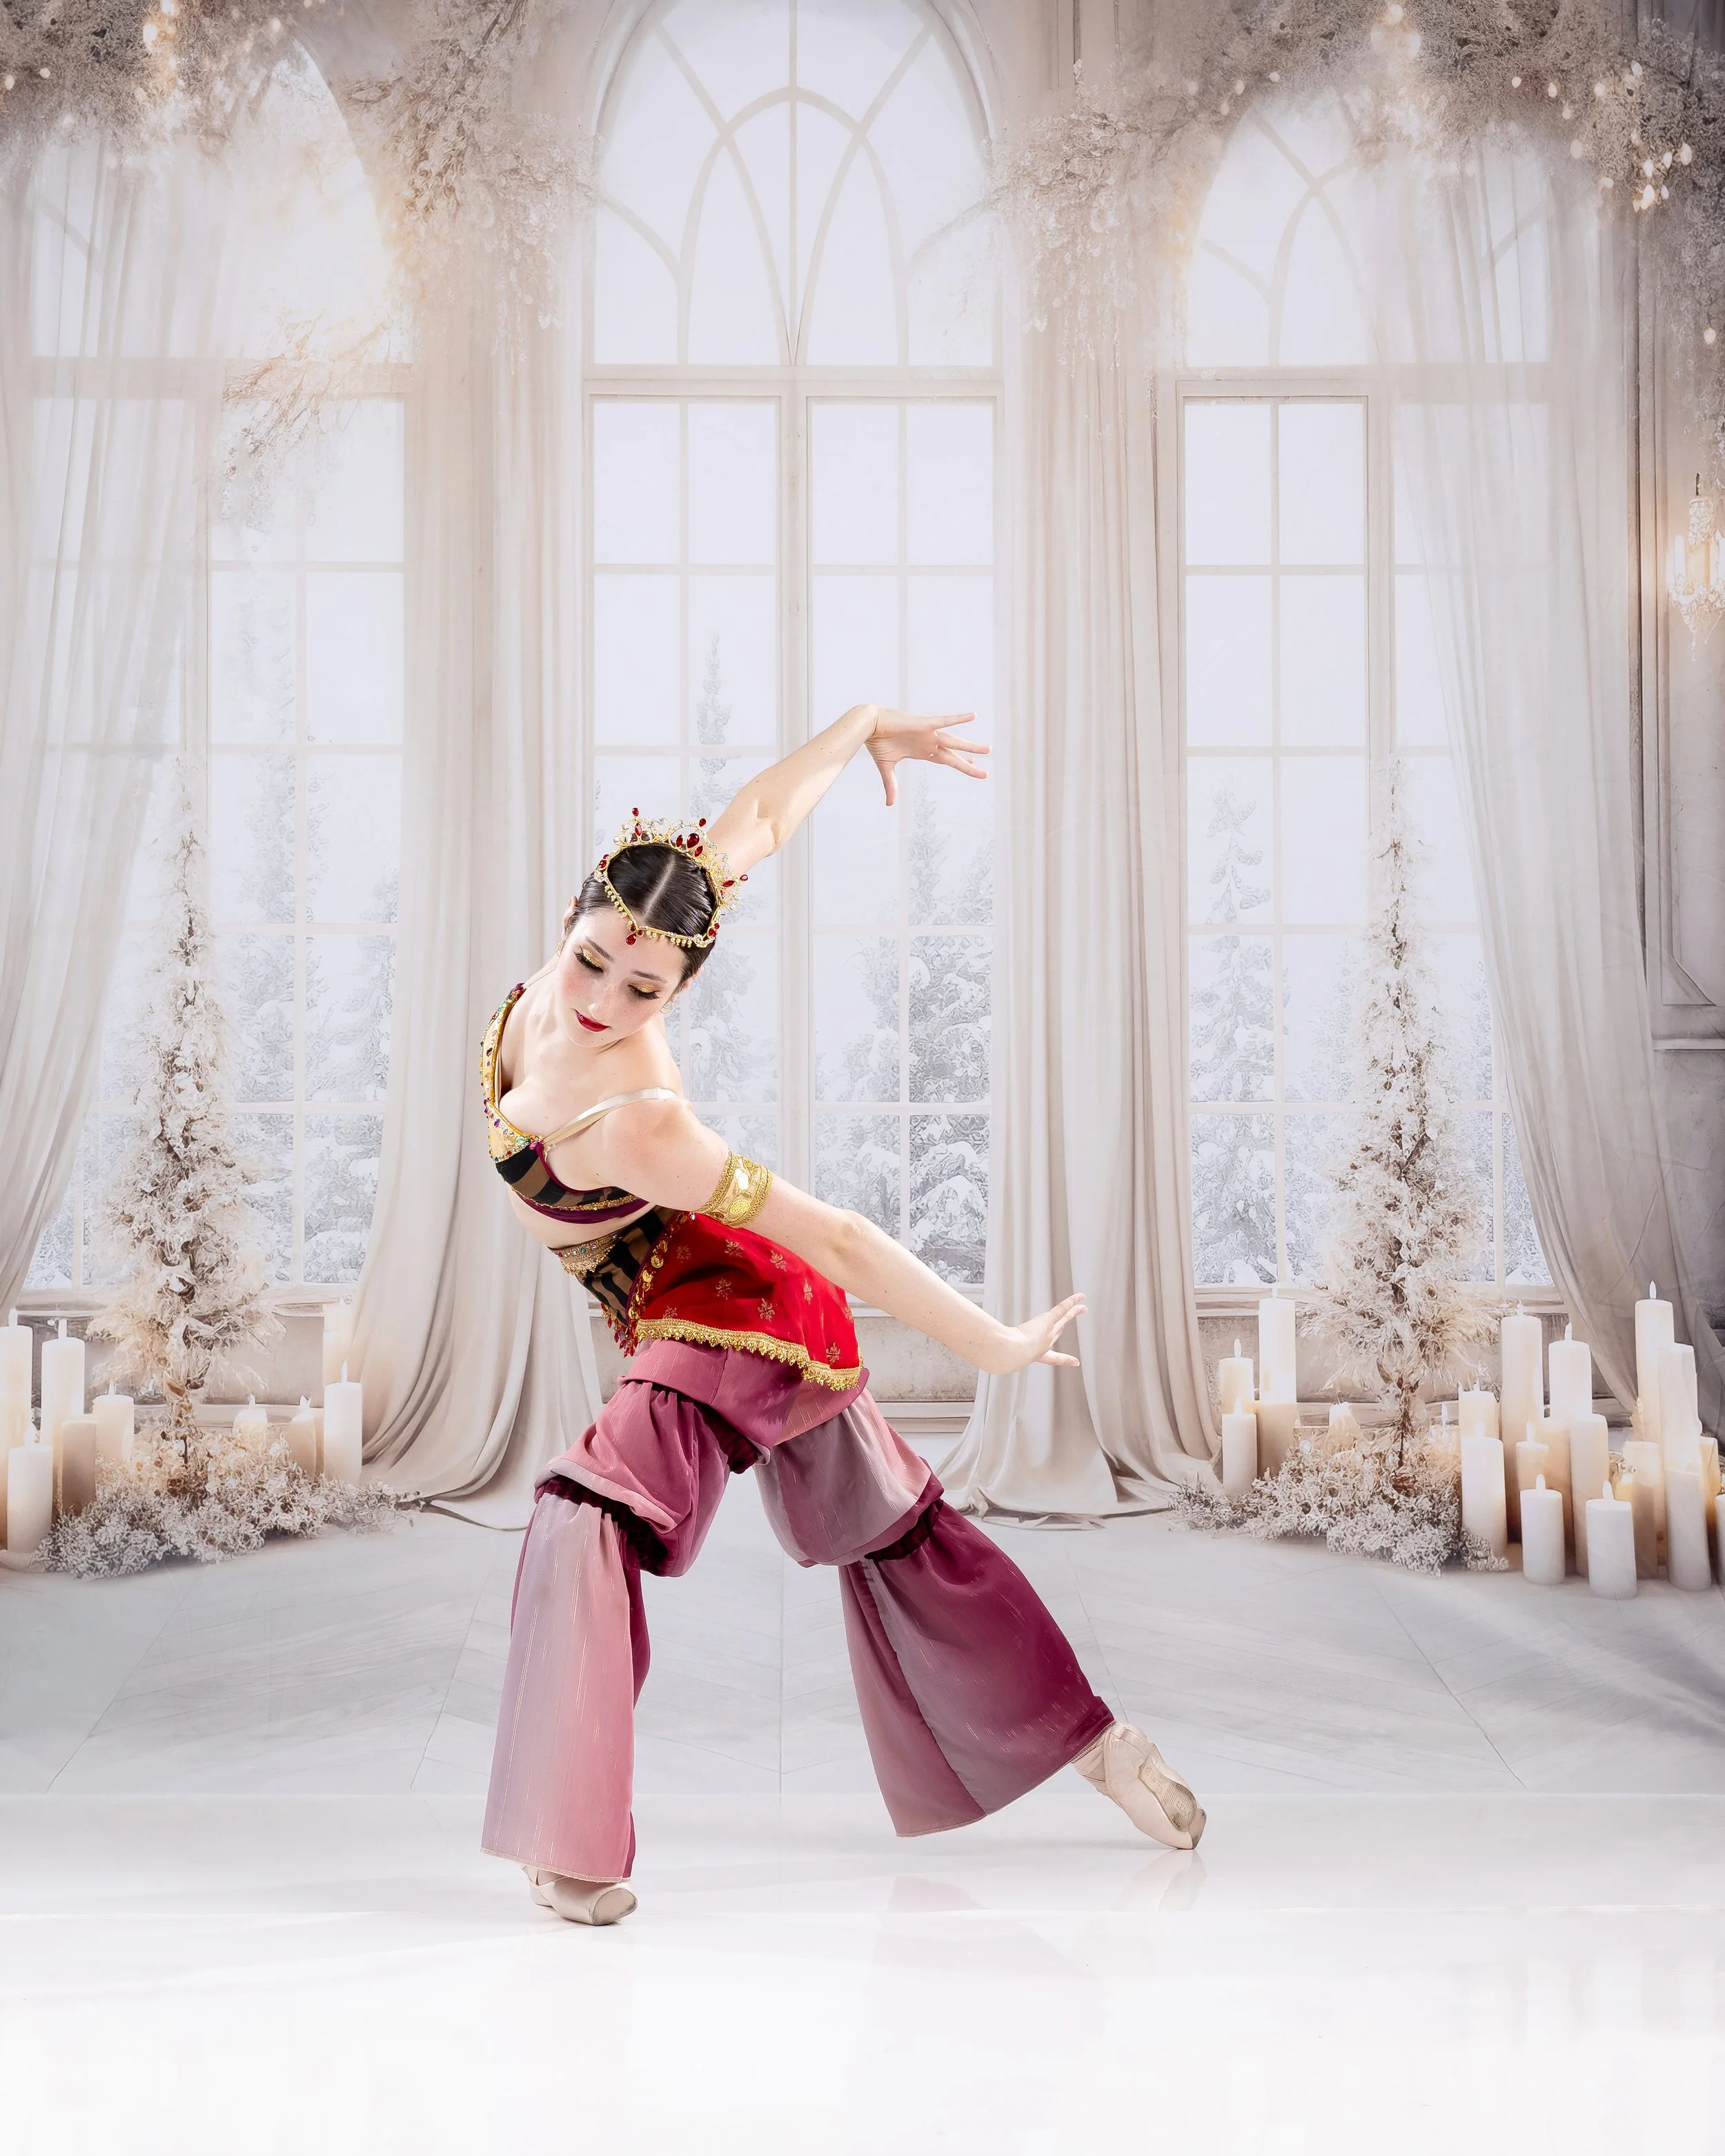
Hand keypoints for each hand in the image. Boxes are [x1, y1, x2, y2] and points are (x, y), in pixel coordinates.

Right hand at [865, 707, 989, 807]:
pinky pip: (945, 721)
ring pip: (954, 741)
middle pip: (953, 755)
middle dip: (969, 763)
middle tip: (984, 774)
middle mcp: (928, 742)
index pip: (945, 759)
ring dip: (970, 746)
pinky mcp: (924, 724)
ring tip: (988, 750)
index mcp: (921, 751)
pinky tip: (973, 716)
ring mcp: (928, 733)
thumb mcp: (886, 766)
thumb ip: (891, 784)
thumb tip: (890, 805)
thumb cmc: (876, 741)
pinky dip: (959, 719)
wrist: (868, 725)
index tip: (972, 764)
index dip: (959, 763)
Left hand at [977, 1293, 1085, 1374]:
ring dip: (1073, 1311)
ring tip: (1082, 1307)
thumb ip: (987, 1346)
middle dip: (1067, 1325)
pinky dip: (1072, 1302)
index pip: (1051, 1357)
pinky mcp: (1048, 1321)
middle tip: (1074, 1321)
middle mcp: (1045, 1344)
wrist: (1006, 1354)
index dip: (1063, 1359)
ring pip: (1064, 1319)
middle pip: (1059, 1331)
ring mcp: (1048, 1332)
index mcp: (1035, 1354)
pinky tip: (1080, 1296)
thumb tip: (968, 1344)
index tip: (1075, 1362)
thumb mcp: (996, 1353)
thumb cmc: (999, 1356)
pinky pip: (1063, 1310)